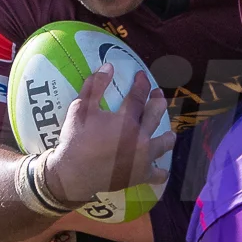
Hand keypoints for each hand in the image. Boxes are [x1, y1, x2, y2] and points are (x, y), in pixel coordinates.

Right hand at [42, 68, 173, 207]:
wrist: (74, 174)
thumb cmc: (76, 140)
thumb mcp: (80, 109)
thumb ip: (95, 86)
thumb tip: (108, 66)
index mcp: (126, 120)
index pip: (139, 96)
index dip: (142, 84)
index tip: (142, 76)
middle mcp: (140, 137)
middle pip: (156, 114)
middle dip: (159, 101)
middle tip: (158, 96)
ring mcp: (143, 157)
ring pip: (165, 143)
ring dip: (167, 136)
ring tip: (168, 134)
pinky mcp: (141, 175)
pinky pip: (159, 174)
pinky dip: (161, 171)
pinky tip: (161, 169)